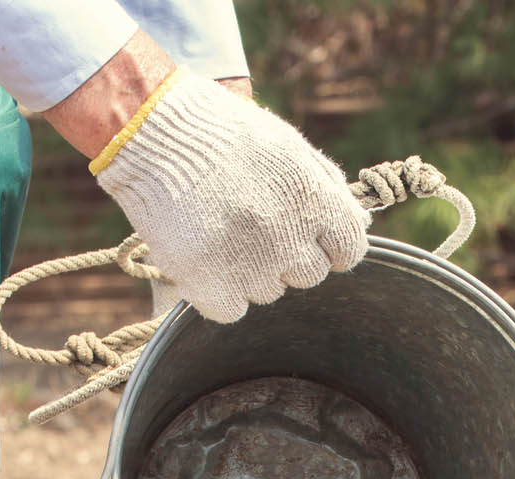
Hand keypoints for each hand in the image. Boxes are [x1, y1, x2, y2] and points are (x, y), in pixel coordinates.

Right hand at [86, 72, 369, 322]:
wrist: (152, 132)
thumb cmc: (222, 132)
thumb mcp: (287, 144)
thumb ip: (328, 184)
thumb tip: (362, 220)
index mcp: (315, 201)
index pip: (350, 249)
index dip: (332, 245)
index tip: (310, 236)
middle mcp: (289, 238)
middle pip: (310, 275)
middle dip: (289, 255)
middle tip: (255, 226)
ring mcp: (250, 266)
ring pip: (269, 292)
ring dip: (251, 271)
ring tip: (222, 231)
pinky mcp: (210, 286)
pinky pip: (232, 310)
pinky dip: (219, 293)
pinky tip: (206, 260)